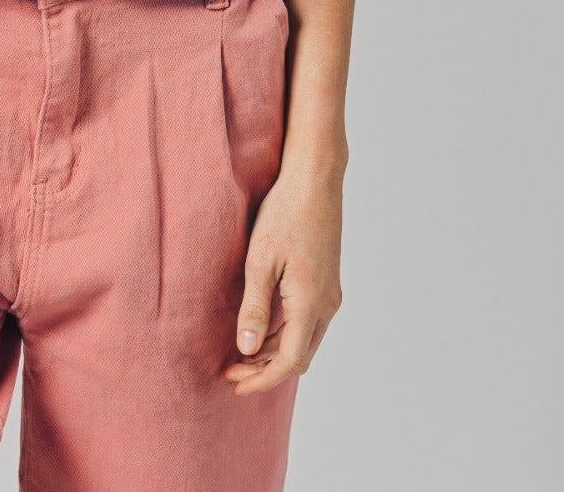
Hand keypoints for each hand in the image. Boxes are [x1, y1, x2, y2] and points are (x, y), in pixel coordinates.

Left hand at [221, 158, 344, 395]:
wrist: (315, 179)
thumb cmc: (285, 213)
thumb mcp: (260, 260)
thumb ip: (254, 307)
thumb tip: (247, 349)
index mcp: (310, 303)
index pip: (289, 362)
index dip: (262, 379)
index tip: (236, 385)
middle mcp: (327, 304)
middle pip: (300, 356)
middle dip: (266, 369)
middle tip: (233, 370)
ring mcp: (330, 292)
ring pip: (305, 339)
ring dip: (275, 351)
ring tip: (242, 352)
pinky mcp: (328, 280)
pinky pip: (309, 321)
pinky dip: (286, 333)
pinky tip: (263, 326)